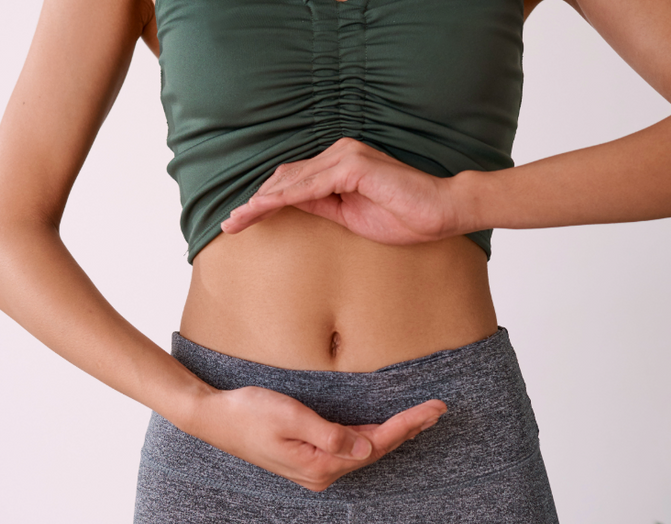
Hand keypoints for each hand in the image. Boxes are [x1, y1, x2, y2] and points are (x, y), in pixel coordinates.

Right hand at [189, 385, 446, 491]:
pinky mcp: (309, 456)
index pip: (375, 444)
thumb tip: (366, 449)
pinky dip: (372, 436)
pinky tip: (386, 428)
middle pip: (376, 450)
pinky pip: (350, 448)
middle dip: (409, 429)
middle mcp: (322, 473)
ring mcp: (315, 467)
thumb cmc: (248, 412)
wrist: (214, 418)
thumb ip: (330, 435)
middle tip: (438, 410)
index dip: (406, 425)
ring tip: (422, 417)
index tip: (431, 409)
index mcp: (320, 465)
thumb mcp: (290, 417)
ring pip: (365, 450)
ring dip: (394, 433)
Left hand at [220, 137, 470, 244]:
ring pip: (291, 181)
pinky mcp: (353, 166)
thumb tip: (290, 206)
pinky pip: (309, 186)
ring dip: (261, 202)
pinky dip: (283, 199)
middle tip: (229, 224)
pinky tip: (262, 210)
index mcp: (340, 164)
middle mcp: (340, 153)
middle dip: (255, 202)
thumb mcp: (351, 216)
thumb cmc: (404, 216)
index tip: (242, 221)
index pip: (293, 181)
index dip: (265, 200)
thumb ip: (322, 206)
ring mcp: (346, 156)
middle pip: (285, 177)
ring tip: (236, 221)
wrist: (441, 212)